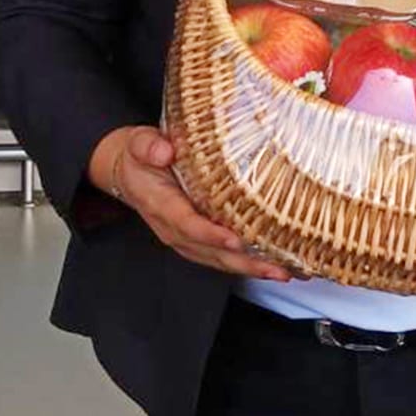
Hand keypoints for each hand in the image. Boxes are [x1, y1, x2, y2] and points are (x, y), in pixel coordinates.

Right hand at [88, 125, 292, 282]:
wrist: (131, 172)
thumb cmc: (140, 157)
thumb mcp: (139, 143)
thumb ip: (149, 146)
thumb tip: (165, 151)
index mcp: (161, 204)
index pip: (187, 224)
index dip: (211, 235)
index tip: (235, 240)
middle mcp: (173, 229)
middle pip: (210, 252)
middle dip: (244, 263)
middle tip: (277, 268)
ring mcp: (185, 238)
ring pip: (219, 260)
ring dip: (251, 269)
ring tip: (284, 272)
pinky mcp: (196, 241)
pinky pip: (221, 257)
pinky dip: (247, 264)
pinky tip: (272, 266)